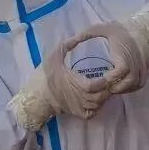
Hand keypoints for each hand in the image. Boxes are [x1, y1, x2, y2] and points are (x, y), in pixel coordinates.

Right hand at [8, 20, 148, 131]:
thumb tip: (78, 36)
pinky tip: (96, 98)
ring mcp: (79, 107)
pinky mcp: (78, 113)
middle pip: (100, 96)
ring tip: (104, 87)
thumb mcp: (55, 56)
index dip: (104, 80)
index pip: (95, 85)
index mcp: (75, 83)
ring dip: (103, 97)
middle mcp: (79, 97)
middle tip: (109, 79)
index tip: (106, 73)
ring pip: (98, 104)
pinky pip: (92, 113)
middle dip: (107, 88)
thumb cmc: (48, 74)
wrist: (39, 95)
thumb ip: (67, 45)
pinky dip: (97, 107)